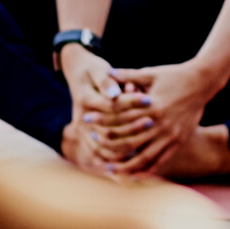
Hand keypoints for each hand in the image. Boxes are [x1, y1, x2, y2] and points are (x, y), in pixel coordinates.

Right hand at [59, 44, 142, 175]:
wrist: (78, 77)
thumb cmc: (92, 70)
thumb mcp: (98, 70)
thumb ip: (106, 82)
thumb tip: (115, 94)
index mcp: (85, 99)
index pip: (111, 106)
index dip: (131, 103)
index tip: (150, 99)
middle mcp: (82, 118)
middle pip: (109, 129)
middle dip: (131, 126)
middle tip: (151, 121)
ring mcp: (83, 131)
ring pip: (104, 146)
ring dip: (125, 145)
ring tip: (145, 142)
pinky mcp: (87, 138)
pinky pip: (101, 154)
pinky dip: (116, 158)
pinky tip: (134, 156)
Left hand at [97, 59, 223, 176]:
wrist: (202, 82)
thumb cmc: (175, 75)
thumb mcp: (151, 73)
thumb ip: (128, 74)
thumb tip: (107, 71)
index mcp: (151, 107)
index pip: (120, 117)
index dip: (102, 119)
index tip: (86, 120)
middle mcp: (160, 124)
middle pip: (129, 141)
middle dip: (108, 145)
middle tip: (93, 145)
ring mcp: (170, 135)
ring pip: (144, 157)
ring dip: (126, 166)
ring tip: (110, 170)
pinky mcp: (179, 141)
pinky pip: (161, 161)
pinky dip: (147, 170)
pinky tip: (135, 175)